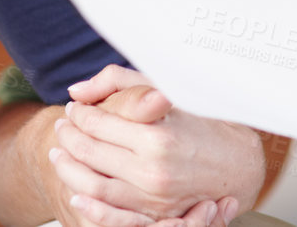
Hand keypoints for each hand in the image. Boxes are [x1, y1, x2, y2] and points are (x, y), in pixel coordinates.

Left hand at [47, 64, 258, 226]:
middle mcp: (154, 169)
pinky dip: (85, 198)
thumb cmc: (201, 121)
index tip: (73, 108)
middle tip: (62, 126)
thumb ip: (118, 82)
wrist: (236, 162)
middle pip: (90, 154)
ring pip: (92, 186)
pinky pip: (109, 211)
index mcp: (157, 135)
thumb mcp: (166, 89)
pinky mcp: (155, 214)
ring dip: (68, 168)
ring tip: (59, 152)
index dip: (79, 114)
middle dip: (68, 137)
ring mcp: (153, 197)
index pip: (98, 124)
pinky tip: (75, 184)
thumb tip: (77, 92)